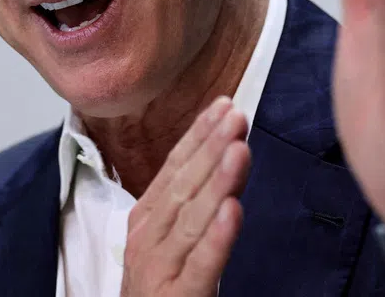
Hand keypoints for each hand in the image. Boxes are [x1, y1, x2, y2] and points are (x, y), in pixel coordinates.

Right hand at [120, 96, 250, 296]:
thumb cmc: (163, 286)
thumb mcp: (169, 239)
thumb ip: (190, 203)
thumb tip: (222, 154)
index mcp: (146, 219)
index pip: (174, 168)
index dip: (198, 136)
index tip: (224, 106)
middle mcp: (147, 239)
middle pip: (182, 187)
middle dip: (210, 148)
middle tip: (236, 117)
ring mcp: (159, 269)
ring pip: (190, 220)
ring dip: (216, 182)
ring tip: (238, 151)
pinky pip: (201, 266)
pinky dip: (216, 237)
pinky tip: (233, 212)